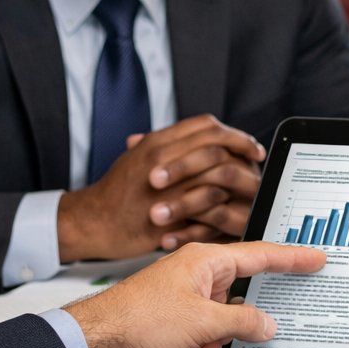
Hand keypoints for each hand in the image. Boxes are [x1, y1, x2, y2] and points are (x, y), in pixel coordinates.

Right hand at [58, 115, 265, 261]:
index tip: (250, 146)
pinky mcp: (164, 213)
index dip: (234, 134)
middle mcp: (160, 156)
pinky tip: (233, 215)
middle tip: (257, 166)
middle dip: (243, 154)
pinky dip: (222, 212)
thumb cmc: (116, 192)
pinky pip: (204, 209)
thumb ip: (170, 147)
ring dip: (237, 184)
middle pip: (214, 144)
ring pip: (214, 175)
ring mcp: (163, 185)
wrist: (91, 221)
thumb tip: (203, 141)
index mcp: (156, 142)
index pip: (206, 126)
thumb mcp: (140, 159)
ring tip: (250, 193)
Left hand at [66, 241, 326, 347]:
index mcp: (206, 261)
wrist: (98, 342)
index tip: (316, 258)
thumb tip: (267, 325)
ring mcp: (183, 299)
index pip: (261, 255)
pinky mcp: (172, 322)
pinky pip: (202, 337)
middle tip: (248, 333)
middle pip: (239, 298)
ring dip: (215, 343)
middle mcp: (196, 276)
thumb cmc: (139, 317)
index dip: (292, 259)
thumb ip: (243, 322)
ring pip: (221, 323)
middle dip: (239, 324)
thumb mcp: (205, 322)